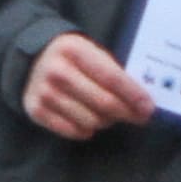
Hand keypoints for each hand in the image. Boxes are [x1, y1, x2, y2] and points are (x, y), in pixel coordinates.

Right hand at [25, 32, 153, 141]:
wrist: (32, 58)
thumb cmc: (72, 58)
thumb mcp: (91, 51)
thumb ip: (113, 71)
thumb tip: (141, 100)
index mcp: (75, 50)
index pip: (111, 78)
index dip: (133, 95)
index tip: (148, 107)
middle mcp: (57, 71)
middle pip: (103, 103)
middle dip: (127, 113)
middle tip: (139, 117)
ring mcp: (45, 92)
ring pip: (91, 121)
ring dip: (107, 121)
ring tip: (108, 114)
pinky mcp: (36, 110)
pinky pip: (73, 131)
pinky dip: (87, 130)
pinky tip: (88, 120)